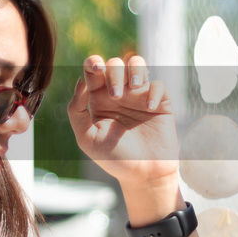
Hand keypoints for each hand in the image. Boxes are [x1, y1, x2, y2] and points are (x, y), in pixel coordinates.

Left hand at [66, 54, 178, 186]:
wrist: (142, 174)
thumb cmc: (112, 157)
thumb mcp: (87, 138)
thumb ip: (77, 111)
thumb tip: (80, 82)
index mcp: (98, 98)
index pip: (94, 70)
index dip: (93, 62)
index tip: (95, 67)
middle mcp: (119, 93)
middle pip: (115, 64)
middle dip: (114, 73)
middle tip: (115, 96)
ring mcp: (139, 96)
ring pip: (137, 64)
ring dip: (135, 69)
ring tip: (133, 88)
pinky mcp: (160, 103)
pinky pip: (158, 84)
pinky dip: (154, 91)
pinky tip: (149, 107)